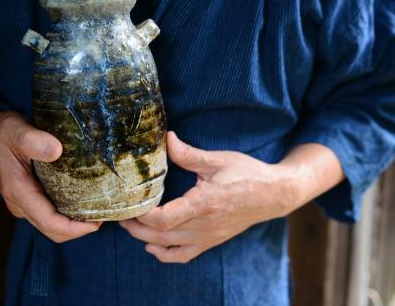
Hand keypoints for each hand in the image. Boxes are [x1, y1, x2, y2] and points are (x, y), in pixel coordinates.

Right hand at [0, 111, 100, 241]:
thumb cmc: (2, 131)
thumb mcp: (15, 130)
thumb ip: (33, 139)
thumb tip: (56, 150)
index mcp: (18, 191)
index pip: (48, 221)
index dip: (74, 228)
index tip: (97, 222)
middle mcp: (20, 203)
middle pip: (52, 230)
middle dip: (78, 229)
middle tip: (104, 216)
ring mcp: (24, 202)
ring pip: (51, 225)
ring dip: (74, 224)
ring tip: (97, 210)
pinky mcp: (29, 197)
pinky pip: (50, 214)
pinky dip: (67, 214)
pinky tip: (84, 201)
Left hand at [119, 131, 304, 262]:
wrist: (273, 195)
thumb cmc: (247, 174)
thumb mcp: (217, 160)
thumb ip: (188, 153)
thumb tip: (166, 138)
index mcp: (204, 203)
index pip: (163, 218)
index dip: (141, 214)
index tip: (130, 201)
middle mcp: (204, 225)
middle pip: (159, 234)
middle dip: (135, 226)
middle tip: (122, 212)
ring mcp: (208, 237)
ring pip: (167, 246)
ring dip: (144, 238)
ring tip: (130, 224)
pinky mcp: (211, 241)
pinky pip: (183, 255)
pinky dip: (164, 254)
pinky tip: (152, 246)